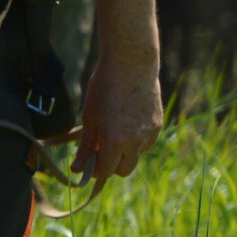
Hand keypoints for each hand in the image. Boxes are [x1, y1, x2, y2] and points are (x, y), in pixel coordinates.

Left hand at [72, 51, 160, 186]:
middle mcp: (134, 142)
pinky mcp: (158, 125)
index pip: (105, 171)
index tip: (88, 162)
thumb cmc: (104, 88)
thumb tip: (78, 169)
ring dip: (125, 152)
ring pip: (136, 156)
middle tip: (100, 150)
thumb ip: (86, 146)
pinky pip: (147, 143)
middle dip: (111, 166)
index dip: (94, 170)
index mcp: (114, 142)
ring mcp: (149, 134)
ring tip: (114, 130)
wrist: (130, 64)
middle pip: (123, 170)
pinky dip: (137, 141)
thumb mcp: (90, 117)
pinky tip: (128, 123)